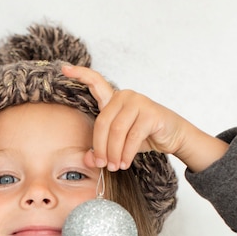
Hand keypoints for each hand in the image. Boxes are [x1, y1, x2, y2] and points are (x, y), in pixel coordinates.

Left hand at [61, 64, 227, 171]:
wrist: (173, 136)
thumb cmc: (144, 137)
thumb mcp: (118, 145)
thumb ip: (101, 151)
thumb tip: (88, 161)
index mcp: (114, 99)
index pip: (95, 83)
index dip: (79, 74)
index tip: (63, 68)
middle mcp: (124, 96)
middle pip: (102, 123)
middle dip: (101, 148)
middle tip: (103, 165)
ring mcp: (138, 102)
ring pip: (116, 132)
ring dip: (114, 153)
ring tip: (115, 167)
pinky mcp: (150, 113)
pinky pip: (132, 137)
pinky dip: (126, 154)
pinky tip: (125, 163)